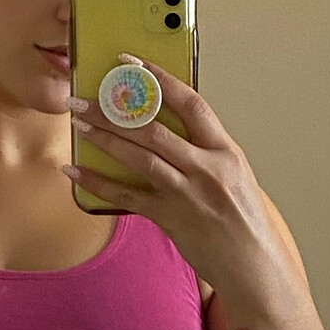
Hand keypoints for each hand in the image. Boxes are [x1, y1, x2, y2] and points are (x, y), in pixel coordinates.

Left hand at [64, 56, 287, 307]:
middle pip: (154, 128)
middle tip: (85, 97)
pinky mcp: (170, 218)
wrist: (254, 266)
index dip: (160, 79)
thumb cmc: (244, 222)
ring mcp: (187, 194)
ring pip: (139, 156)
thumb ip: (205, 152)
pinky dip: (98, 183)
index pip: (191, 103)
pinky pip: (126, 196)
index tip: (133, 63)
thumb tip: (166, 128)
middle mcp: (207, 168)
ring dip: (105, 137)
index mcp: (226, 151)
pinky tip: (76, 171)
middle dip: (115, 109)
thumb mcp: (235, 176)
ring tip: (80, 123)